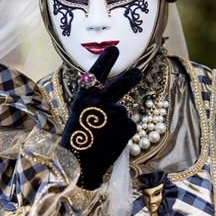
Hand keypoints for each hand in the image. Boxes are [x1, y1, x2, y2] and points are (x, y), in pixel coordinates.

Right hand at [61, 46, 141, 188]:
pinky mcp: (127, 126)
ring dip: (119, 123)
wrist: (79, 166)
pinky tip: (112, 142)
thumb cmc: (77, 142)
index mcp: (83, 98)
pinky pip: (129, 127)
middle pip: (121, 84)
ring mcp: (115, 113)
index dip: (106, 60)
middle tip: (138, 72)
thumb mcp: (79, 116)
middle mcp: (99, 101)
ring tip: (105, 137)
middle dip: (131, 77)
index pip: (96, 73)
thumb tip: (115, 99)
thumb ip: (94, 104)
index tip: (114, 49)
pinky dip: (124, 134)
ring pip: (124, 113)